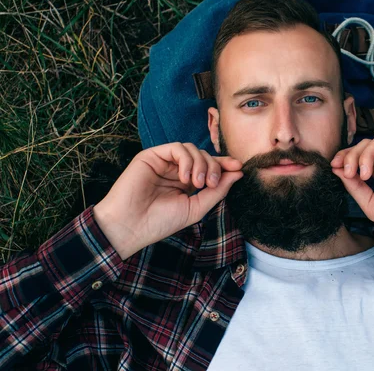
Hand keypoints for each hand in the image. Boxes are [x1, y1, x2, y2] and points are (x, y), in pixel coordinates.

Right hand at [93, 142, 242, 259]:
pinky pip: (177, 148)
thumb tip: (238, 173)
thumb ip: (217, 190)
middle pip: (204, 156)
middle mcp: (176, 170)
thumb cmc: (160, 222)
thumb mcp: (196, 208)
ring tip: (197, 184)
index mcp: (186, 183)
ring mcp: (164, 162)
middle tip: (210, 184)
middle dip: (214, 167)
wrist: (131, 226)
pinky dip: (187, 160)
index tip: (239, 167)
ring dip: (201, 164)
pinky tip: (185, 178)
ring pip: (192, 150)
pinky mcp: (151, 155)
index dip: (225, 164)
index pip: (209, 167)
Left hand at [331, 132, 373, 251]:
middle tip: (349, 171)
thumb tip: (336, 169)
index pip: (359, 157)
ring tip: (366, 174)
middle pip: (365, 146)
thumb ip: (354, 187)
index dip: (345, 157)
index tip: (334, 166)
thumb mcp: (372, 204)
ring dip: (366, 154)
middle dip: (352, 156)